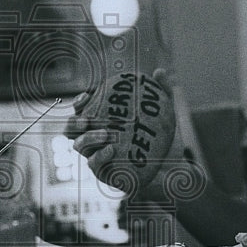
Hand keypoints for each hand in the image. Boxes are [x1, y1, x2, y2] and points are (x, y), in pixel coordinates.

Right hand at [65, 68, 178, 192]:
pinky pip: (94, 165)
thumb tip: (159, 71)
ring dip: (88, 138)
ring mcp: (98, 158)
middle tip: (86, 117)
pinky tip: (110, 149)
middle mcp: (95, 141)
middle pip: (72, 129)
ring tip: (106, 133)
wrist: (174, 170)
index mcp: (103, 124)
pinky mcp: (105, 174)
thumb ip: (162, 92)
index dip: (79, 103)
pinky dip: (99, 156)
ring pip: (80, 146)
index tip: (88, 95)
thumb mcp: (166, 115)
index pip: (83, 111)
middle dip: (74, 121)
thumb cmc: (164, 141)